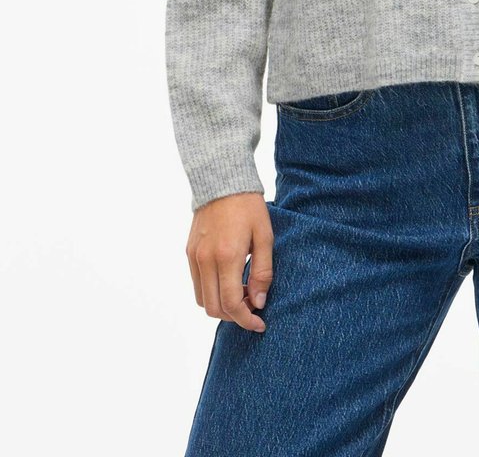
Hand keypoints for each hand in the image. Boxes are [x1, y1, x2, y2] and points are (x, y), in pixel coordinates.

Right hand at [186, 191, 273, 333]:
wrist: (223, 181)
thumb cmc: (248, 207)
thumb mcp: (264, 237)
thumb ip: (262, 272)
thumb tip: (259, 302)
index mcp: (227, 256)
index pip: (232, 304)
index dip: (246, 320)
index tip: (260, 323)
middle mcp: (205, 260)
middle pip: (214, 308)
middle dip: (235, 316)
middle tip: (253, 306)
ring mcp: (194, 257)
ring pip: (202, 300)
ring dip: (221, 306)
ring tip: (242, 293)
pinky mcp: (189, 252)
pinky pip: (197, 284)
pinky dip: (211, 292)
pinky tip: (228, 281)